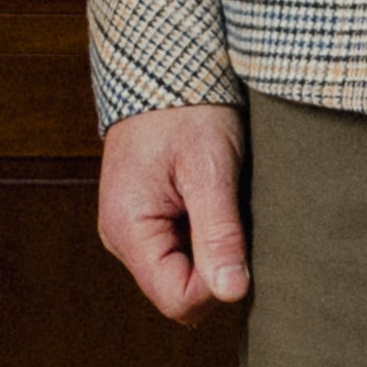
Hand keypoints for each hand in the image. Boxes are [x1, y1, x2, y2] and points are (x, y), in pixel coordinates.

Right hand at [98, 103, 248, 317]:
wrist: (166, 66)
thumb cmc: (187, 109)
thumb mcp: (210, 169)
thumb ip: (218, 233)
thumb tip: (233, 293)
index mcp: (128, 230)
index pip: (177, 300)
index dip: (218, 286)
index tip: (243, 244)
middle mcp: (123, 238)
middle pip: (180, 292)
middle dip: (218, 268)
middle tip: (238, 217)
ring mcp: (134, 229)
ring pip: (184, 273)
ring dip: (215, 250)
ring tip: (227, 204)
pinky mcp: (149, 217)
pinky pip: (183, 250)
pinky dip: (208, 235)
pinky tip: (220, 203)